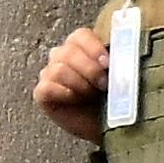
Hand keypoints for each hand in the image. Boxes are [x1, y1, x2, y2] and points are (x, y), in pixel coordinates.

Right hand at [34, 26, 111, 140]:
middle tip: (103, 84)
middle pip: (69, 51)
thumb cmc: (114, 98)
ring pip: (59, 69)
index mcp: (82, 46)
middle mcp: (63, 56)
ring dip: (79, 83)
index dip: (94, 48)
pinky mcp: (42, 93)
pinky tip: (74, 99)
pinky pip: (47, 87)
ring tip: (90, 94)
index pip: (81, 36)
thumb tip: (121, 55)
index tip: (108, 64)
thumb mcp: (120, 77)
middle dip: (90, 69)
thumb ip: (118, 61)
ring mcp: (50, 73)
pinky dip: (62, 93)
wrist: (108, 126)